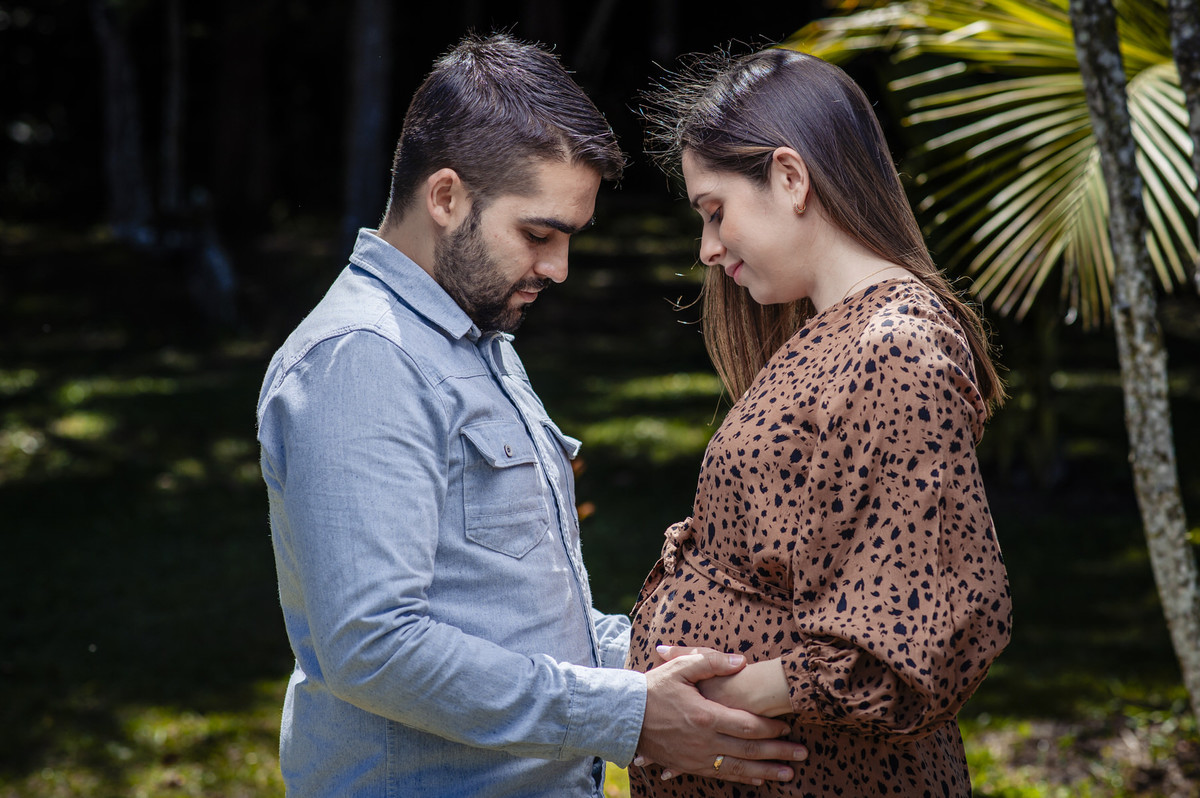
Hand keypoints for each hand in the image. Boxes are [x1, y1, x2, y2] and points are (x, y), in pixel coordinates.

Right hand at [636, 650, 806, 785]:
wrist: (624, 716)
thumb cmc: (654, 688)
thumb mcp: (680, 667)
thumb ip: (712, 661)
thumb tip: (741, 661)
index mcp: (705, 716)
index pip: (747, 725)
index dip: (771, 727)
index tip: (788, 726)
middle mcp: (704, 742)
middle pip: (750, 750)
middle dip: (779, 753)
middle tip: (802, 754)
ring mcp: (697, 757)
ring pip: (739, 767)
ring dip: (766, 771)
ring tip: (789, 775)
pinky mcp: (689, 766)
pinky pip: (721, 775)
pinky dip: (741, 778)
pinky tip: (757, 779)